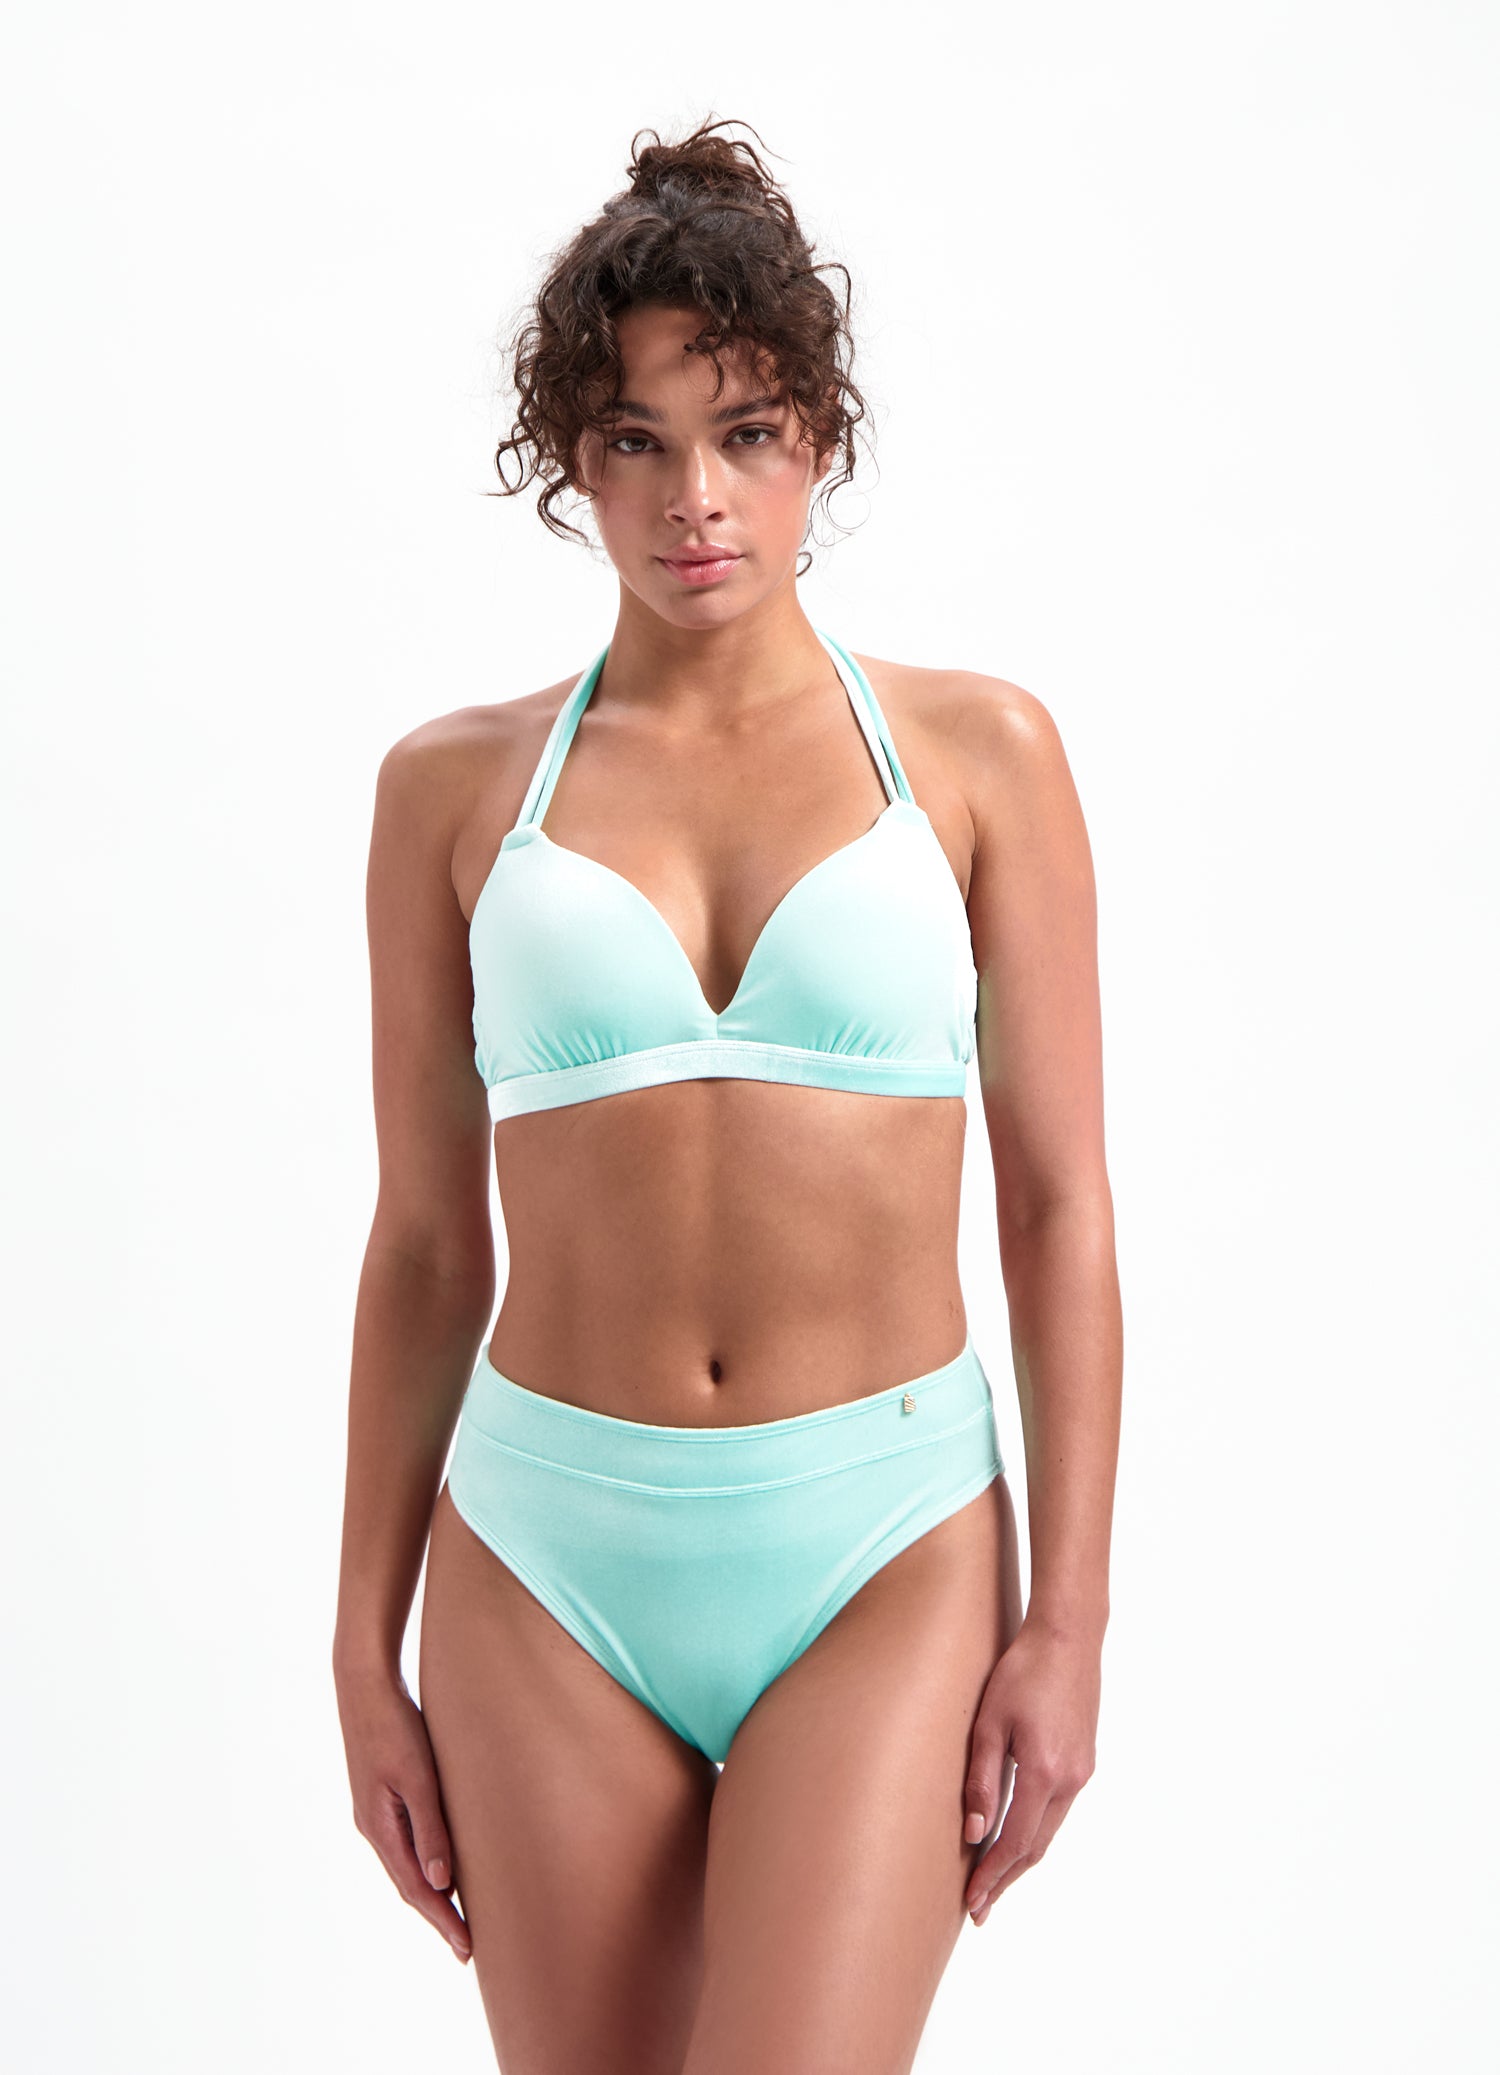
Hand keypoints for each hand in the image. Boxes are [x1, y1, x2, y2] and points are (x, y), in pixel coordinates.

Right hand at [335, 1659, 471, 1962]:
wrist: (364, 1684)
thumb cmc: (394, 1726)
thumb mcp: (417, 1776)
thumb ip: (429, 1827)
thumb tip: (440, 1881)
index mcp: (379, 1828)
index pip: (415, 1889)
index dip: (441, 1920)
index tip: (465, 1948)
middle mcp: (373, 1827)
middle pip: (408, 1884)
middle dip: (437, 1916)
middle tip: (466, 1946)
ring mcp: (375, 1812)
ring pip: (406, 1864)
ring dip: (431, 1892)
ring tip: (457, 1915)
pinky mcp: (381, 1796)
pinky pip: (405, 1842)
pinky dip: (424, 1863)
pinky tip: (441, 1864)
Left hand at [960, 1615, 1100, 1924]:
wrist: (1069, 1637)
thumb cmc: (1023, 1671)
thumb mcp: (990, 1722)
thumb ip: (981, 1779)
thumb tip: (973, 1832)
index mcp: (1044, 1773)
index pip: (1014, 1842)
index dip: (991, 1875)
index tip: (972, 1902)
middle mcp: (1070, 1781)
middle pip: (1034, 1847)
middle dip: (1005, 1879)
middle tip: (980, 1908)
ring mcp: (1082, 1772)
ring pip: (1049, 1831)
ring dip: (1021, 1859)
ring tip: (994, 1879)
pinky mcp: (1085, 1760)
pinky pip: (1058, 1810)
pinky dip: (1035, 1832)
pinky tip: (1018, 1836)